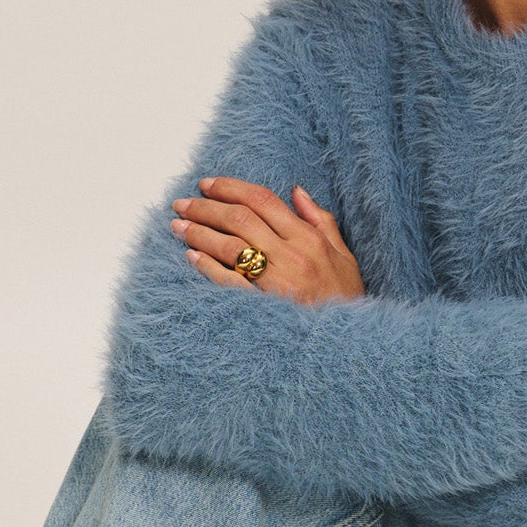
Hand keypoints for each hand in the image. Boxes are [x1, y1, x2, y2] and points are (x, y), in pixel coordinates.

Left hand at [170, 176, 365, 304]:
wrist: (348, 342)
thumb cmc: (345, 298)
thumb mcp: (343, 255)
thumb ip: (321, 220)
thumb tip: (297, 191)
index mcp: (309, 238)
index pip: (262, 200)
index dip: (230, 187)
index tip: (207, 184)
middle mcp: (291, 255)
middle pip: (240, 218)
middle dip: (205, 207)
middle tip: (182, 204)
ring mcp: (276, 281)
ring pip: (230, 245)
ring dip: (199, 232)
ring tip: (178, 226)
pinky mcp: (263, 306)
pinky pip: (229, 281)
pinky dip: (208, 266)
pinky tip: (191, 255)